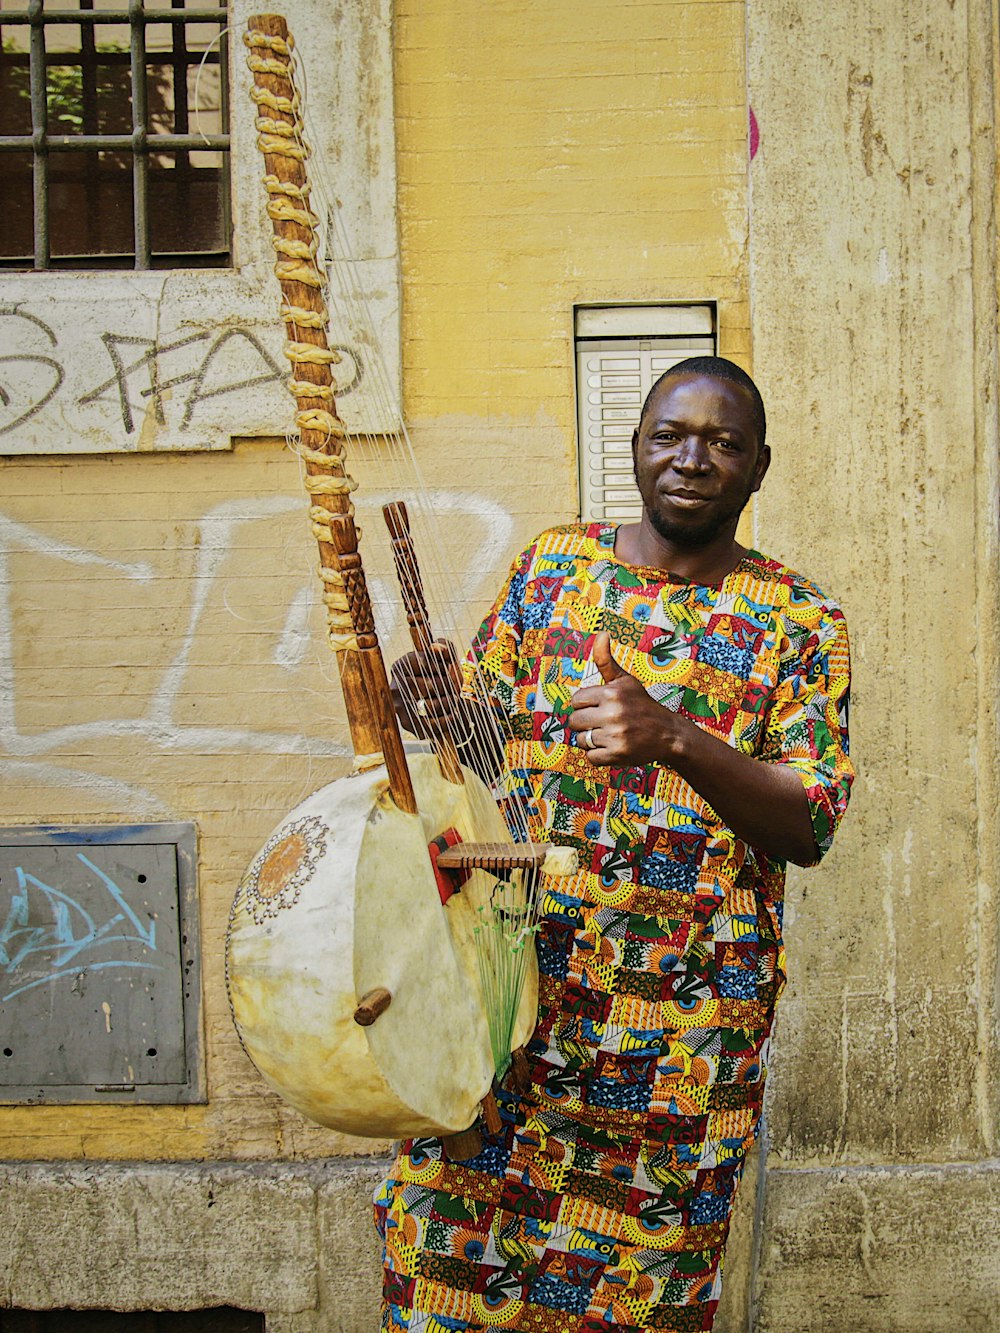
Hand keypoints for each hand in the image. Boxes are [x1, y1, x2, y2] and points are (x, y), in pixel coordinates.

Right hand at [390, 639, 462, 738]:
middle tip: (454, 687)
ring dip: (450, 703)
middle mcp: (396, 686)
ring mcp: (400, 706)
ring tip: (453, 699)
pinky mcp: (407, 723)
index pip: (426, 663)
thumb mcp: (447, 656)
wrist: (443, 699)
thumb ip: (445, 646)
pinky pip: (430, 724)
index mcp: (401, 666)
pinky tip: (454, 713)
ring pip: (432, 706)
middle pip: (431, 685)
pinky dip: (446, 720)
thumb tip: (435, 648)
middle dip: (449, 686)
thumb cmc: (444, 673)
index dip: (444, 666)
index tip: (449, 668)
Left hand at [568, 632, 686, 766]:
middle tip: (602, 723)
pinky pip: (591, 757)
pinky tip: (612, 747)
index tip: (599, 707)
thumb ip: (606, 661)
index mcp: (612, 692)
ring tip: (609, 735)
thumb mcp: (626, 681)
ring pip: (581, 740)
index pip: (576, 700)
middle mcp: (613, 713)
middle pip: (574, 721)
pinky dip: (598, 755)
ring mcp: (615, 735)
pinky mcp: (618, 754)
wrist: (668, 733)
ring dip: (591, 740)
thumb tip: (602, 633)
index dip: (585, 705)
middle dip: (585, 723)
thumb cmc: (642, 705)